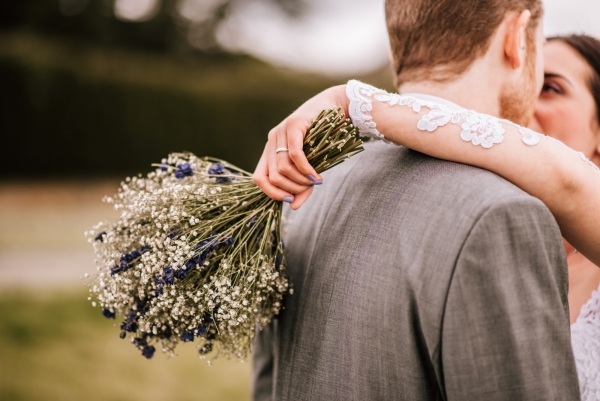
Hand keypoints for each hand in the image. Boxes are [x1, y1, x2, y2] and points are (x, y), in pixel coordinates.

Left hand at [253, 85, 348, 209]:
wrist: (337, 107)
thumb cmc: (324, 139)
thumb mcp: (311, 166)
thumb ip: (302, 187)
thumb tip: (293, 207)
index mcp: (270, 151)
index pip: (258, 178)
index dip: (271, 193)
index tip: (290, 199)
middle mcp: (271, 141)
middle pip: (272, 176)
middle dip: (290, 189)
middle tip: (307, 190)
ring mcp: (280, 132)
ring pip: (282, 168)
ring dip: (300, 181)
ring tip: (314, 182)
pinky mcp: (293, 125)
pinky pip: (295, 155)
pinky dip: (305, 170)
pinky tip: (316, 176)